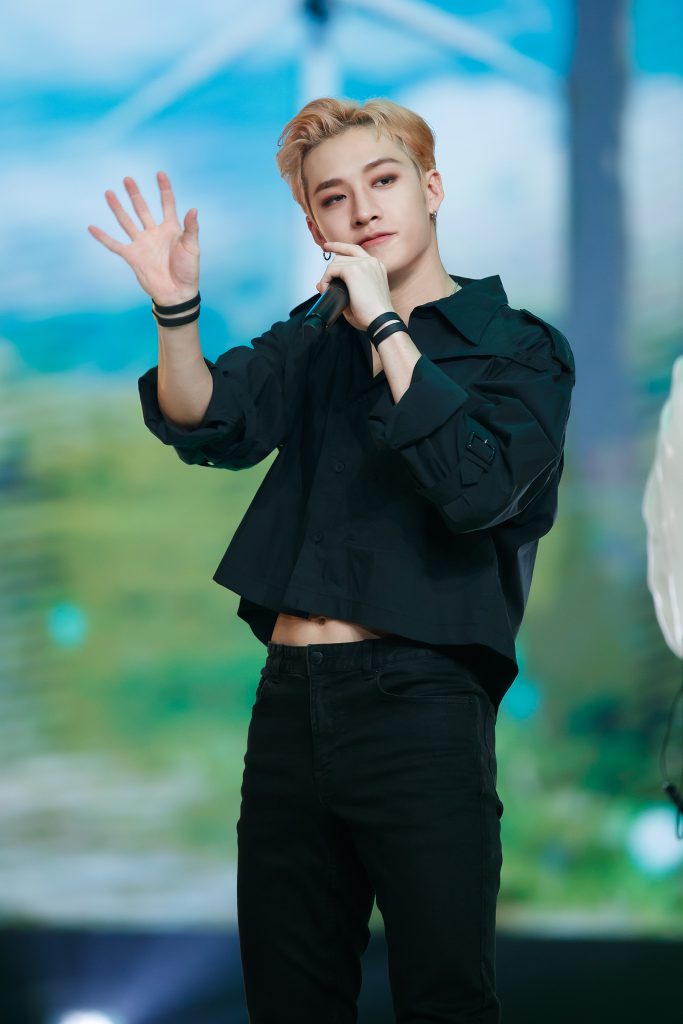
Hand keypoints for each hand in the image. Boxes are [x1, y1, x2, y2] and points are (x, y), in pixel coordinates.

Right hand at [88, 171, 198, 305]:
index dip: (164, 189)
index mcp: (171, 229)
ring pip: (127, 221)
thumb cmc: (188, 271)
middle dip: (135, 194)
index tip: (159, 173)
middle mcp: (154, 233)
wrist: (176, 293)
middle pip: (143, 209)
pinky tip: (92, 227)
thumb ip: (191, 228)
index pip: (167, 204)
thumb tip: (193, 208)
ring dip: (118, 208)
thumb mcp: (192, 248)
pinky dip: (103, 237)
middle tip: (128, 179)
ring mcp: (142, 244)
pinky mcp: (132, 256)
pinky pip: (114, 245)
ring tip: (109, 193)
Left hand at [316, 242, 394, 332]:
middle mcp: (371, 262)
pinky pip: (332, 270)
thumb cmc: (372, 315)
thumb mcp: (357, 299)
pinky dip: (325, 280)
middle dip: (331, 267)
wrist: (381, 320)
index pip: (355, 250)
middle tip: (324, 281)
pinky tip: (326, 290)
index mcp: (376, 267)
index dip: (340, 247)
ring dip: (327, 277)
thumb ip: (340, 289)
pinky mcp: (354, 270)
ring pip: (336, 263)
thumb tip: (320, 285)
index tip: (328, 247)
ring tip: (327, 292)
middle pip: (343, 255)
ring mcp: (363, 264)